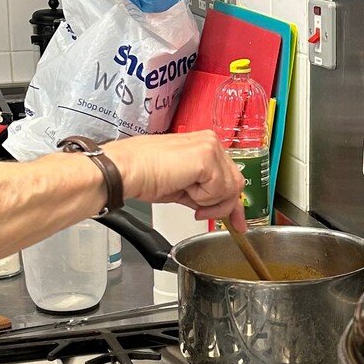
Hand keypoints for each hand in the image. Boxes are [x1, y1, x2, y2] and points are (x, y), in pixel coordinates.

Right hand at [105, 132, 246, 229]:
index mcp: (204, 145)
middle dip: (220, 206)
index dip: (233, 202)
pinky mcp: (206, 157)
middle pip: (236, 183)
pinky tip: (184, 188)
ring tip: (185, 194)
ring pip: (230, 188)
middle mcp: (210, 142)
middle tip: (200, 212)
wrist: (127, 171)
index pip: (232, 176)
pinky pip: (218, 189)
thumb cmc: (144, 175)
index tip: (236, 221)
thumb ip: (204, 194)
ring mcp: (210, 147)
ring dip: (208, 202)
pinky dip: (202, 198)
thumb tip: (217, 207)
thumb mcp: (183, 188)